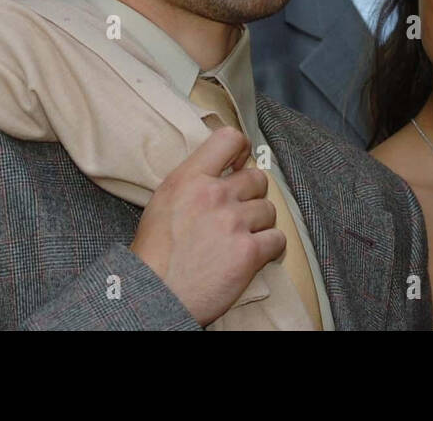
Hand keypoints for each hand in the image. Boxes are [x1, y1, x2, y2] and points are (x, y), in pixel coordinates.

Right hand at [130, 126, 284, 324]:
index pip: (229, 139)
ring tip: (240, 239)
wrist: (155, 295)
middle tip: (239, 213)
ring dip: (260, 224)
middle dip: (252, 195)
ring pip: (269, 210)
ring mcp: (233, 222)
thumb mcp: (164, 200)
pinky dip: (270, 248)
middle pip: (257, 178)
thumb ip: (192, 181)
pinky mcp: (249, 252)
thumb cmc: (155, 253)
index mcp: (189, 178)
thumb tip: (220, 169)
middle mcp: (213, 195)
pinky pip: (277, 239)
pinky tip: (254, 255)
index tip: (240, 164)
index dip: (242, 150)